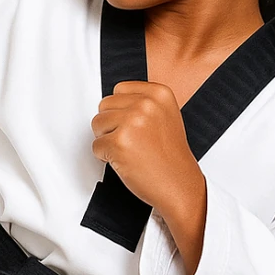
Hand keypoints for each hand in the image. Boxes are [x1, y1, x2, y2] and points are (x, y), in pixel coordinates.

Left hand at [89, 80, 203, 214]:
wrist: (179, 185)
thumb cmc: (171, 156)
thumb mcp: (165, 116)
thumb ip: (142, 103)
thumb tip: (114, 101)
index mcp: (159, 93)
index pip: (119, 90)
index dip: (121, 110)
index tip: (134, 125)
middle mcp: (146, 104)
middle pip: (104, 105)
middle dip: (111, 124)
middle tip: (131, 140)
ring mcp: (132, 122)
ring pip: (97, 123)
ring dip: (107, 139)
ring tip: (129, 150)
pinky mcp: (119, 143)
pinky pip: (96, 146)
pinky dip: (105, 157)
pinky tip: (125, 161)